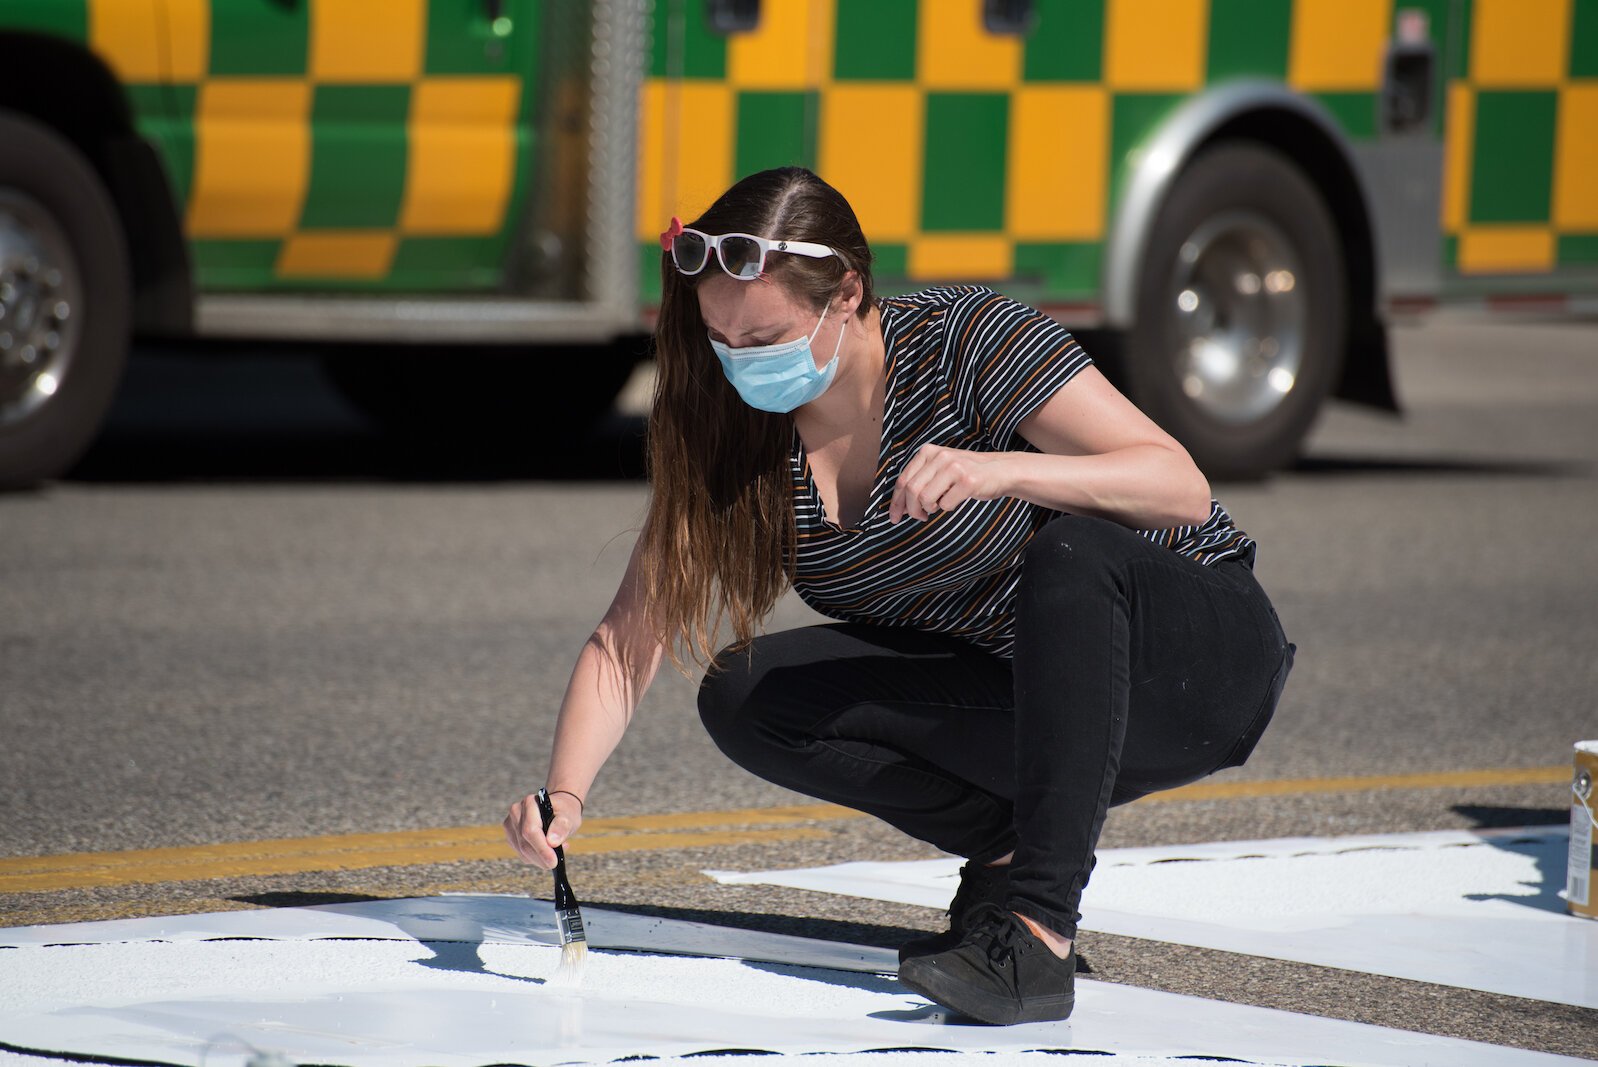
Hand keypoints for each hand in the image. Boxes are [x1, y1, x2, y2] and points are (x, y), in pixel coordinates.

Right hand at [503, 790, 583, 869]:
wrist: (558, 808)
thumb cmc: (564, 811)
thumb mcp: (569, 816)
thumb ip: (561, 827)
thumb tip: (552, 842)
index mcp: (530, 803)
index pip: (531, 831)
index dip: (541, 849)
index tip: (553, 862)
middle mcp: (516, 812)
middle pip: (524, 843)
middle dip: (541, 858)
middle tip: (556, 862)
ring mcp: (511, 824)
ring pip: (521, 851)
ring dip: (539, 859)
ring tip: (555, 853)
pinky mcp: (511, 836)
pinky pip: (521, 854)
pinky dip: (535, 858)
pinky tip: (547, 851)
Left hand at [888, 444, 1010, 522]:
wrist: (999, 471)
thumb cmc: (965, 474)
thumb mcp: (939, 469)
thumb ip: (919, 481)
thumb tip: (898, 507)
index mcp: (928, 452)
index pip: (903, 480)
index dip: (896, 502)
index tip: (894, 516)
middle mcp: (940, 456)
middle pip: (912, 490)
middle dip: (911, 510)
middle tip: (919, 517)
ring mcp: (954, 467)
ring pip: (925, 498)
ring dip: (929, 509)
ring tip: (937, 507)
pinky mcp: (968, 481)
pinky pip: (945, 504)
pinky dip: (947, 508)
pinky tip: (955, 501)